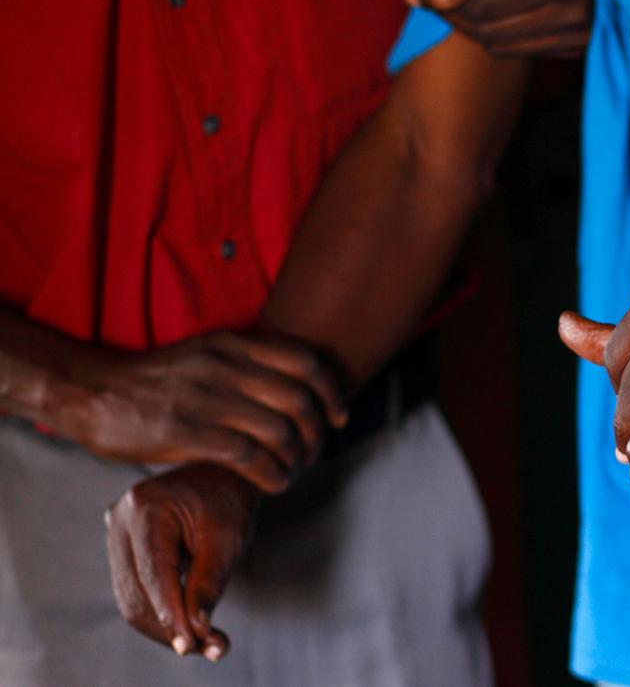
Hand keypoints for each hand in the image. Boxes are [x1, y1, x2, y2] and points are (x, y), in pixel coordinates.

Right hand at [47, 331, 345, 493]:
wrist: (91, 390)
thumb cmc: (155, 381)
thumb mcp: (206, 355)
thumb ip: (247, 365)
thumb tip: (295, 393)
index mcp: (234, 344)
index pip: (307, 362)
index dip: (332, 393)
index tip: (339, 417)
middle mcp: (226, 366)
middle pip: (300, 400)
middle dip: (318, 434)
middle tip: (314, 454)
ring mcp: (206, 398)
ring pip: (280, 431)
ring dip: (297, 459)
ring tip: (293, 472)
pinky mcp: (185, 431)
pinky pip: (249, 456)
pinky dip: (273, 474)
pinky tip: (274, 484)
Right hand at [105, 463, 257, 660]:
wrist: (221, 473)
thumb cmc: (229, 499)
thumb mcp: (227, 538)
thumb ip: (209, 582)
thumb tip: (197, 631)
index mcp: (145, 506)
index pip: (154, 574)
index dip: (171, 614)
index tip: (191, 645)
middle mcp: (120, 519)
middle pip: (138, 594)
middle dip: (173, 628)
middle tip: (213, 649)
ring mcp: (116, 534)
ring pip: (133, 600)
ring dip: (168, 628)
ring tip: (209, 645)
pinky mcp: (123, 548)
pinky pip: (136, 592)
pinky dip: (163, 614)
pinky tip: (193, 629)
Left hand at [404, 0, 591, 58]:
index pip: (479, 10)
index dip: (441, 0)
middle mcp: (573, 17)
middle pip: (487, 33)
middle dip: (452, 12)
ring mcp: (580, 37)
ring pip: (499, 47)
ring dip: (472, 25)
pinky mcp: (578, 48)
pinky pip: (519, 51)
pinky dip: (497, 33)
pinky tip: (492, 7)